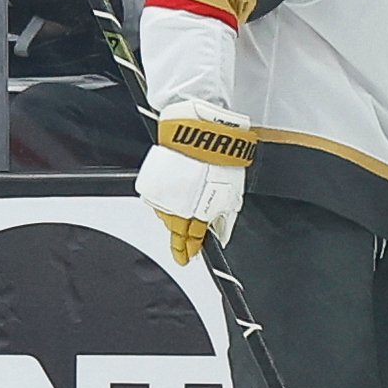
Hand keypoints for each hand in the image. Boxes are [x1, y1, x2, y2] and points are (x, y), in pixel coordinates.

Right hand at [136, 99, 255, 264]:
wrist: (199, 130)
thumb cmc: (219, 155)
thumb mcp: (232, 190)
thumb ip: (224, 211)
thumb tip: (220, 225)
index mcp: (198, 210)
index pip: (192, 237)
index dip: (190, 249)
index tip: (188, 256)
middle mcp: (178, 205)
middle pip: (176, 230)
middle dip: (179, 242)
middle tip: (180, 253)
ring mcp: (165, 193)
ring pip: (166, 216)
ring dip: (171, 224)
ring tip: (174, 233)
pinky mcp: (156, 180)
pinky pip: (158, 200)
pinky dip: (163, 206)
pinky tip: (166, 209)